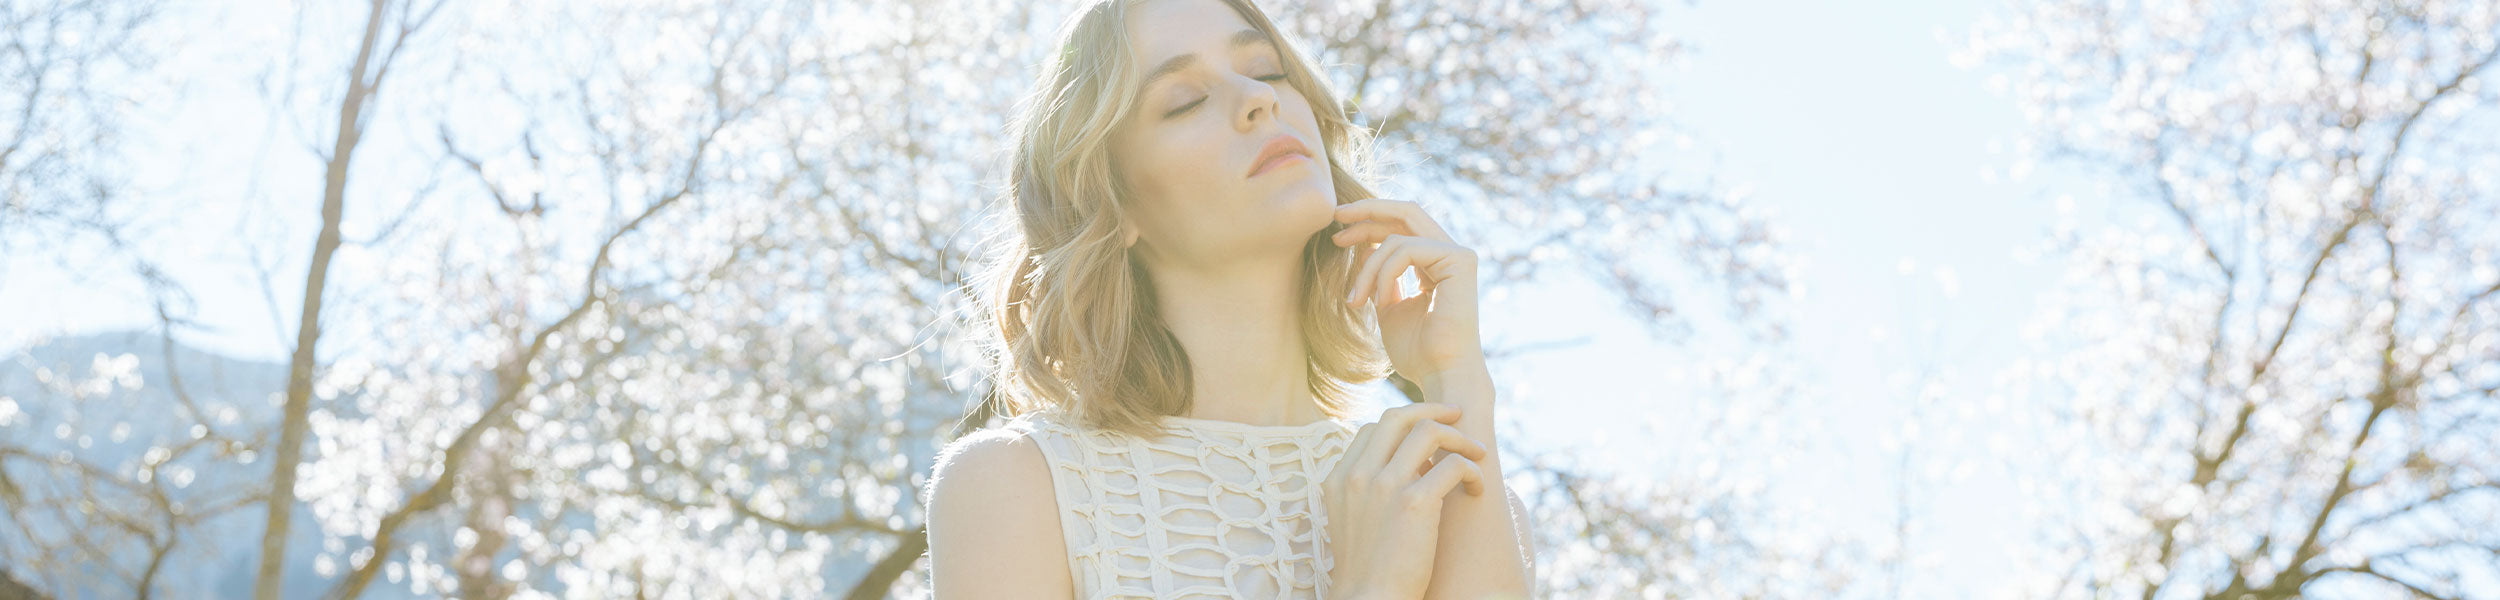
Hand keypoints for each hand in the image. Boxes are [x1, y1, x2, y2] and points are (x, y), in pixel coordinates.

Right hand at [1321, 403, 1490, 599]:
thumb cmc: (1368, 569)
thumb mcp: (1353, 520)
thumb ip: (1369, 489)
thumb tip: (1412, 467)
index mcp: (1339, 478)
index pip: (1373, 429)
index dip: (1405, 425)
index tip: (1428, 437)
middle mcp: (1359, 475)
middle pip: (1398, 417)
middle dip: (1433, 411)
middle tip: (1458, 417)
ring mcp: (1384, 485)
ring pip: (1429, 431)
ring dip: (1461, 438)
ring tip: (1478, 453)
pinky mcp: (1414, 502)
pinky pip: (1454, 466)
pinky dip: (1473, 471)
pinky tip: (1478, 487)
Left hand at [1330, 199, 1484, 378]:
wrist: (1439, 374)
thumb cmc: (1416, 350)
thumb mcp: (1388, 306)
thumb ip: (1380, 276)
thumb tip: (1363, 248)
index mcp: (1435, 261)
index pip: (1401, 226)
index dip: (1368, 223)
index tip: (1336, 234)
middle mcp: (1450, 252)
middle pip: (1405, 212)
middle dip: (1367, 211)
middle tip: (1336, 217)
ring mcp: (1458, 254)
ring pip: (1397, 236)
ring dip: (1367, 267)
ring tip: (1356, 300)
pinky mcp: (1460, 260)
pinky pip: (1405, 250)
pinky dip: (1383, 273)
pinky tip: (1380, 302)